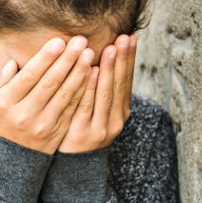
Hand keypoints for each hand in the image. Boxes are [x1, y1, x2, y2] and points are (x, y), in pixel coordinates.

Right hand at [0, 36, 94, 154]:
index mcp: (6, 104)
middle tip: (80, 41)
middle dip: (66, 60)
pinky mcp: (58, 132)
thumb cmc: (0, 122)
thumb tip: (13, 63)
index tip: (59, 41)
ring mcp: (43, 125)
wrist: (10, 159)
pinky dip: (83, 90)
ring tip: (89, 54)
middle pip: (49, 83)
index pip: (29, 77)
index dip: (45, 59)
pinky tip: (91, 75)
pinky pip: (72, 108)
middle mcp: (25, 115)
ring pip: (64, 95)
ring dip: (79, 73)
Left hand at [59, 34, 136, 152]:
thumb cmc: (80, 129)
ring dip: (108, 70)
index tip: (130, 37)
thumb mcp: (94, 110)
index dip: (129, 59)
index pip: (126, 80)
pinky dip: (90, 89)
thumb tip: (101, 54)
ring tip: (110, 49)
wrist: (70, 166)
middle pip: (119, 85)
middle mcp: (116, 119)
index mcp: (120, 111)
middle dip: (122, 60)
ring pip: (106, 94)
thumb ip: (98, 87)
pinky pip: (86, 106)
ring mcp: (101, 128)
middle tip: (123, 38)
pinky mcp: (84, 134)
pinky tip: (91, 72)